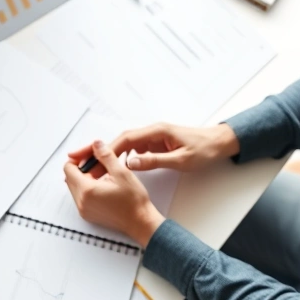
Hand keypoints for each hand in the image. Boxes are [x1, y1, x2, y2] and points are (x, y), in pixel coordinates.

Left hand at [64, 140, 164, 246]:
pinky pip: (80, 197)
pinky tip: (103, 186)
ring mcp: (83, 210)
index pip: (68, 168)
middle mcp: (81, 202)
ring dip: (84, 178)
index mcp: (87, 190)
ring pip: (74, 187)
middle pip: (69, 177)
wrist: (140, 222)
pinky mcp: (88, 214)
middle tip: (99, 164)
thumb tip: (96, 144)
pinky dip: (87, 188)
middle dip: (81, 167)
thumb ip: (106, 156)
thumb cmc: (133, 200)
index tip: (91, 155)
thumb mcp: (121, 172)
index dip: (78, 158)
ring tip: (103, 175)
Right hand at [68, 122, 238, 176]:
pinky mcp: (156, 144)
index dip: (106, 150)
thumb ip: (155, 161)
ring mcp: (153, 137)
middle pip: (120, 140)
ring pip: (125, 145)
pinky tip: (114, 168)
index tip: (91, 158)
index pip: (125, 140)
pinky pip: (134, 150)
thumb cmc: (204, 150)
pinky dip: (121, 157)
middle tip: (80, 160)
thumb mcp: (181, 160)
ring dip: (109, 155)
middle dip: (100, 151)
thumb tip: (130, 163)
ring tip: (93, 167)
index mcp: (157, 131)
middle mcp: (152, 131)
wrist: (219, 143)